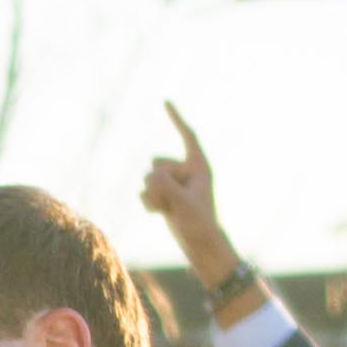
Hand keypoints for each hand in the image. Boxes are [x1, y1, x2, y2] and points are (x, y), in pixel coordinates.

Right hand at [141, 103, 243, 287]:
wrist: (201, 245)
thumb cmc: (200, 223)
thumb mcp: (184, 204)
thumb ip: (166, 187)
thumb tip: (149, 178)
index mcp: (198, 166)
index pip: (187, 136)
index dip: (176, 118)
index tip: (165, 101)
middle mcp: (185, 171)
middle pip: (158, 164)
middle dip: (159, 182)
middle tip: (175, 202)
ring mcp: (174, 183)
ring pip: (148, 178)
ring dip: (154, 195)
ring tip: (168, 210)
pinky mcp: (164, 195)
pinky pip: (145, 191)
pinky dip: (149, 203)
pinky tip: (160, 213)